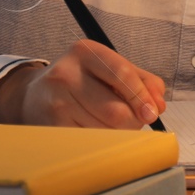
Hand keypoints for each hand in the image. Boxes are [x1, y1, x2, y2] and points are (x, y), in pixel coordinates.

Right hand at [0, 39, 166, 127]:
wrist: (35, 96)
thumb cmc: (82, 82)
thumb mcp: (109, 69)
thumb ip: (141, 81)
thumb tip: (159, 104)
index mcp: (86, 52)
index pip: (122, 74)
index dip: (141, 96)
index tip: (153, 113)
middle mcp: (67, 73)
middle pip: (116, 110)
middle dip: (132, 121)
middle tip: (132, 121)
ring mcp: (56, 101)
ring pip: (104, 130)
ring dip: (117, 133)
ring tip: (107, 123)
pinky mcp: (51, 126)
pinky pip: (89, 142)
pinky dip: (100, 142)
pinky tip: (93, 131)